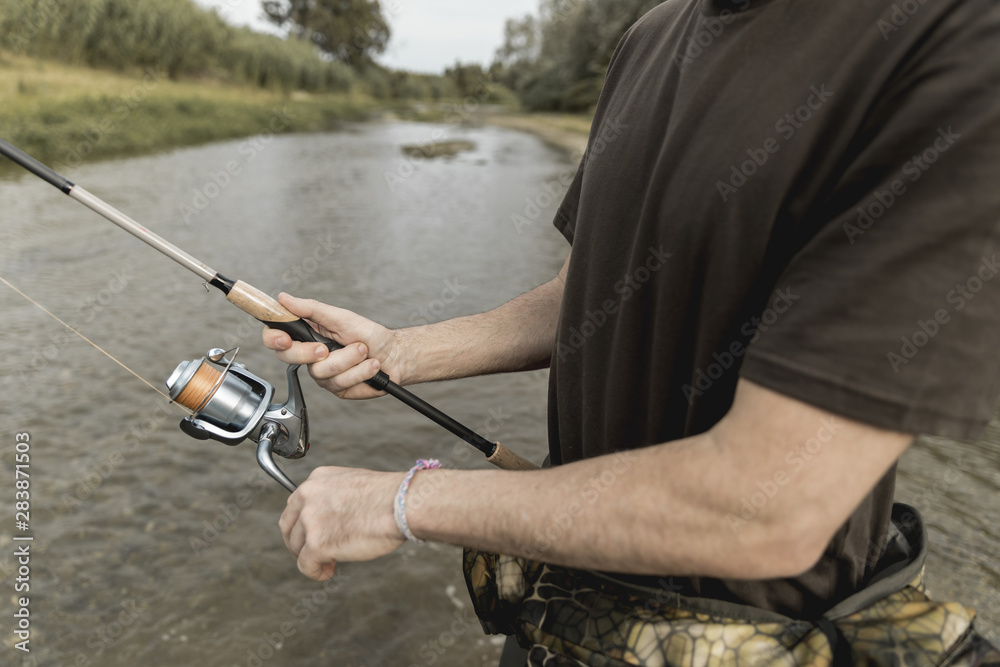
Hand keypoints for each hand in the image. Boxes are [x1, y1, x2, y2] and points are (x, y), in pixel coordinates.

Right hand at [262, 293, 408, 398]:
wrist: (394, 355)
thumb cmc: (370, 335)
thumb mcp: (341, 317)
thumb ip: (312, 310)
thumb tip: (284, 298)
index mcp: (308, 335)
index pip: (276, 338)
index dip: (273, 339)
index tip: (285, 339)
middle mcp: (311, 356)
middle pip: (289, 359)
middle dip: (310, 353)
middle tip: (327, 348)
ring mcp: (323, 374)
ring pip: (321, 372)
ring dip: (349, 360)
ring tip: (364, 351)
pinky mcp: (337, 389)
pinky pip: (341, 383)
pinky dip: (360, 372)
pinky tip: (370, 366)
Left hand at [279, 466, 405, 579]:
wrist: (400, 504)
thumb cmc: (388, 496)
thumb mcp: (353, 483)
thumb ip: (335, 496)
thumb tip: (332, 517)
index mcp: (317, 479)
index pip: (295, 505)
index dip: (302, 523)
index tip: (314, 533)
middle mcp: (308, 496)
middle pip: (288, 526)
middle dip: (298, 541)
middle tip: (313, 552)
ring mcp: (310, 520)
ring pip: (296, 547)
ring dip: (310, 557)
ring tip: (329, 563)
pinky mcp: (317, 543)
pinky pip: (305, 565)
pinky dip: (315, 572)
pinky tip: (327, 573)